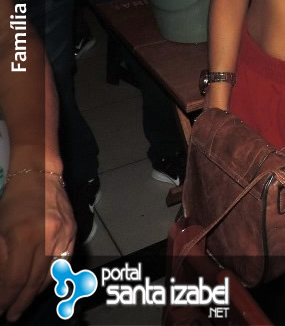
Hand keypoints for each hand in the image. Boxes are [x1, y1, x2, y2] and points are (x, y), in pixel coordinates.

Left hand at [0, 174, 75, 320]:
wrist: (41, 175)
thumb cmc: (13, 201)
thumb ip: (1, 259)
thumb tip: (2, 285)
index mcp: (24, 237)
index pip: (14, 279)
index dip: (5, 299)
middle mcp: (48, 239)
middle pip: (33, 282)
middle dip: (20, 302)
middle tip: (10, 316)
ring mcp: (64, 236)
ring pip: (50, 275)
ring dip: (35, 294)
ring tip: (23, 304)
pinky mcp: (73, 233)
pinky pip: (63, 263)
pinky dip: (52, 278)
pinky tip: (41, 285)